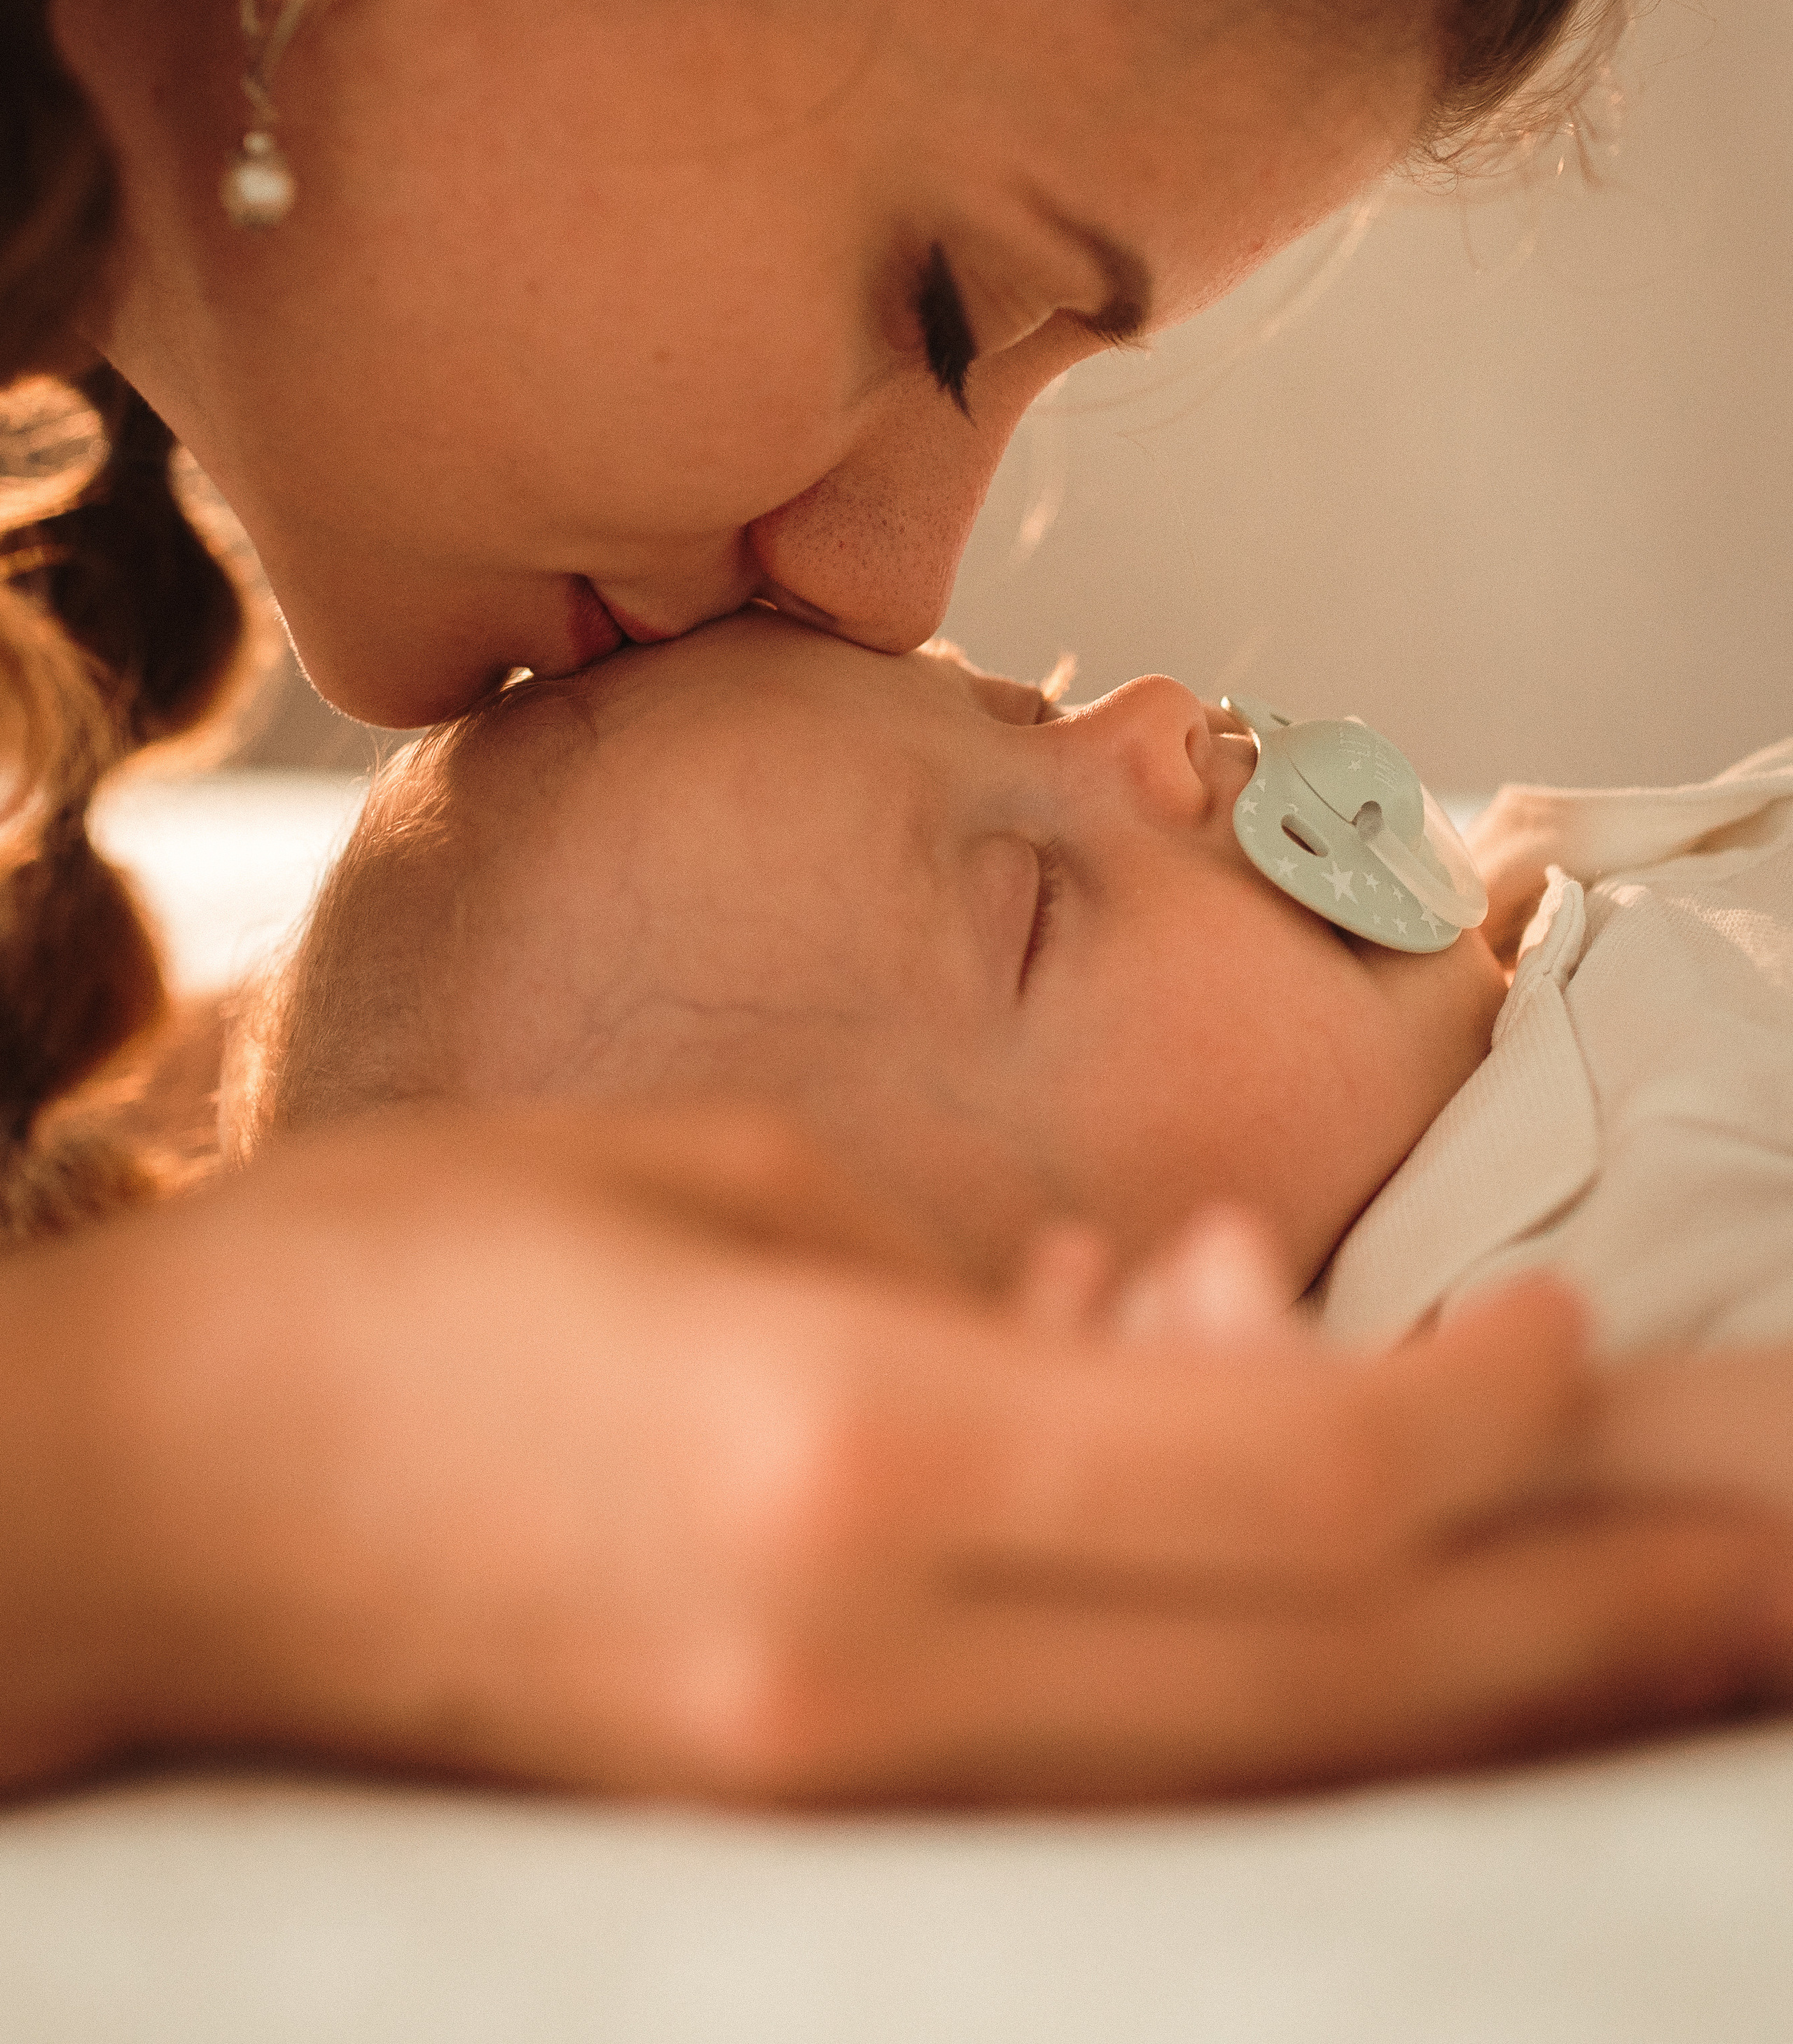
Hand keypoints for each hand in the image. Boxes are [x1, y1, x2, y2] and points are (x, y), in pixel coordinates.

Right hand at [4, 1107, 1787, 1804]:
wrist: (150, 1505)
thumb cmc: (400, 1279)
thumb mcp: (709, 1188)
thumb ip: (983, 1273)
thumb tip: (1208, 1316)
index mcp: (840, 1456)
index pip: (1274, 1477)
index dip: (1471, 1413)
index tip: (1579, 1330)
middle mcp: (866, 1670)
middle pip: (1327, 1678)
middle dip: (1595, 1619)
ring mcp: (830, 1790)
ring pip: (1254, 1775)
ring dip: (1487, 1697)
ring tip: (1686, 1634)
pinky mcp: (788, 1826)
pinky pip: (1099, 1781)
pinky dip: (1267, 1704)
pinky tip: (1373, 1612)